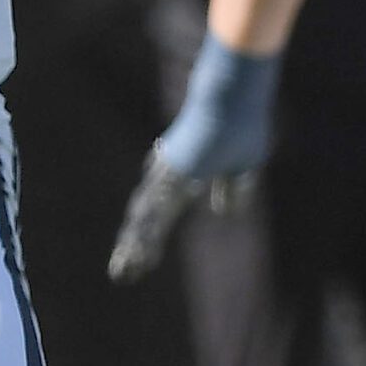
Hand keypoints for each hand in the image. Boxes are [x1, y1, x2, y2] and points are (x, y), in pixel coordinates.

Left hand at [107, 37, 280, 282]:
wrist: (233, 93)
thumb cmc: (240, 119)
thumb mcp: (244, 162)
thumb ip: (232, 187)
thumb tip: (225, 211)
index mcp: (184, 171)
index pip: (161, 208)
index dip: (151, 232)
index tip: (145, 257)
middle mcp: (170, 173)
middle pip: (147, 215)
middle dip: (137, 244)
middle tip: (121, 272)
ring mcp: (169, 172)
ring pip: (146, 217)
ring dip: (136, 246)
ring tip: (122, 272)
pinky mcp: (173, 173)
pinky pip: (155, 209)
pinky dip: (146, 235)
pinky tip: (136, 253)